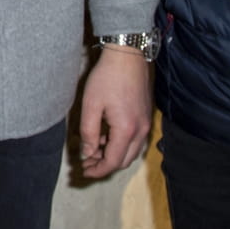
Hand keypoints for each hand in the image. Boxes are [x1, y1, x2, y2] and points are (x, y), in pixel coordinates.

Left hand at [77, 46, 152, 177]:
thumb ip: (88, 133)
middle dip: (105, 166)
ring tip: (92, 151)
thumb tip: (87, 153)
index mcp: (127, 130)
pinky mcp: (145, 117)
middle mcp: (140, 131)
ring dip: (113, 156)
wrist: (127, 57)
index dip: (97, 171)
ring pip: (131, 152)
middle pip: (124, 161)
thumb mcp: (91, 105)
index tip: (83, 171)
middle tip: (86, 163)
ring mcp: (145, 124)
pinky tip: (105, 138)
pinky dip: (121, 145)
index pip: (113, 162)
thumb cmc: (107, 77)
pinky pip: (135, 141)